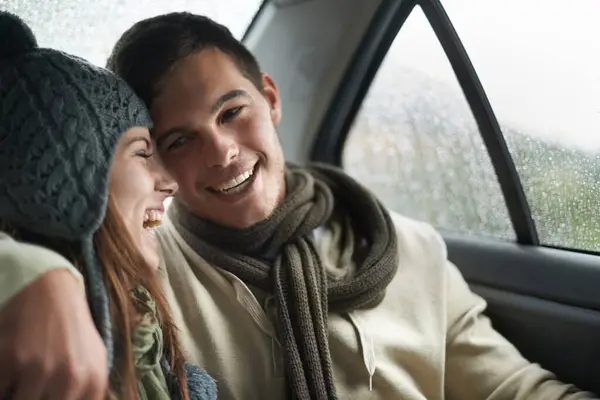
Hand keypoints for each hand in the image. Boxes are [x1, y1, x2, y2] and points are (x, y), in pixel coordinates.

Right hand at [0, 268, 108, 399]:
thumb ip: (87, 391)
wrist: (51, 290)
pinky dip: (3, 383)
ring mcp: (39, 368)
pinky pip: (0, 389)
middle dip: (34, 398)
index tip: (48, 396)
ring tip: (22, 379)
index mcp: (93, 381)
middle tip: (32, 388)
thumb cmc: (72, 328)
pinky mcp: (10, 359)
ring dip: (16, 393)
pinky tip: (10, 369)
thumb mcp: (94, 360)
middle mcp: (70, 377)